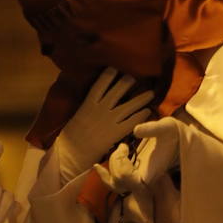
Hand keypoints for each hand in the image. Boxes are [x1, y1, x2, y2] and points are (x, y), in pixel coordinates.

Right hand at [56, 67, 153, 182]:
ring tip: (151, 93)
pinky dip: (141, 115)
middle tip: (138, 76)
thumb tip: (98, 99)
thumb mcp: (77, 116)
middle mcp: (100, 109)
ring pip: (129, 105)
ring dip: (142, 98)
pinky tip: (148, 111)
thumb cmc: (71, 137)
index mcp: (88, 103)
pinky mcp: (115, 133)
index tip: (117, 67)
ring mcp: (109, 121)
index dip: (110, 74)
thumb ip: (88, 106)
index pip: (101, 83)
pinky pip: (132, 122)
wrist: (72, 155)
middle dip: (129, 81)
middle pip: (118, 90)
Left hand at [98, 117, 183, 222]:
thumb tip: (136, 130)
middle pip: (118, 182)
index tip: (124, 147)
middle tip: (123, 146)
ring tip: (113, 153)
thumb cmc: (176, 134)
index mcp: (150, 173)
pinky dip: (106, 175)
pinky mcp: (135, 178)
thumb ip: (153, 128)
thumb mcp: (167, 126)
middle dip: (115, 162)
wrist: (181, 141)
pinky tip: (96, 167)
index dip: (119, 164)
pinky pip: (116, 183)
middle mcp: (143, 181)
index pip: (126, 179)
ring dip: (109, 170)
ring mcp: (138, 181)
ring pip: (115, 185)